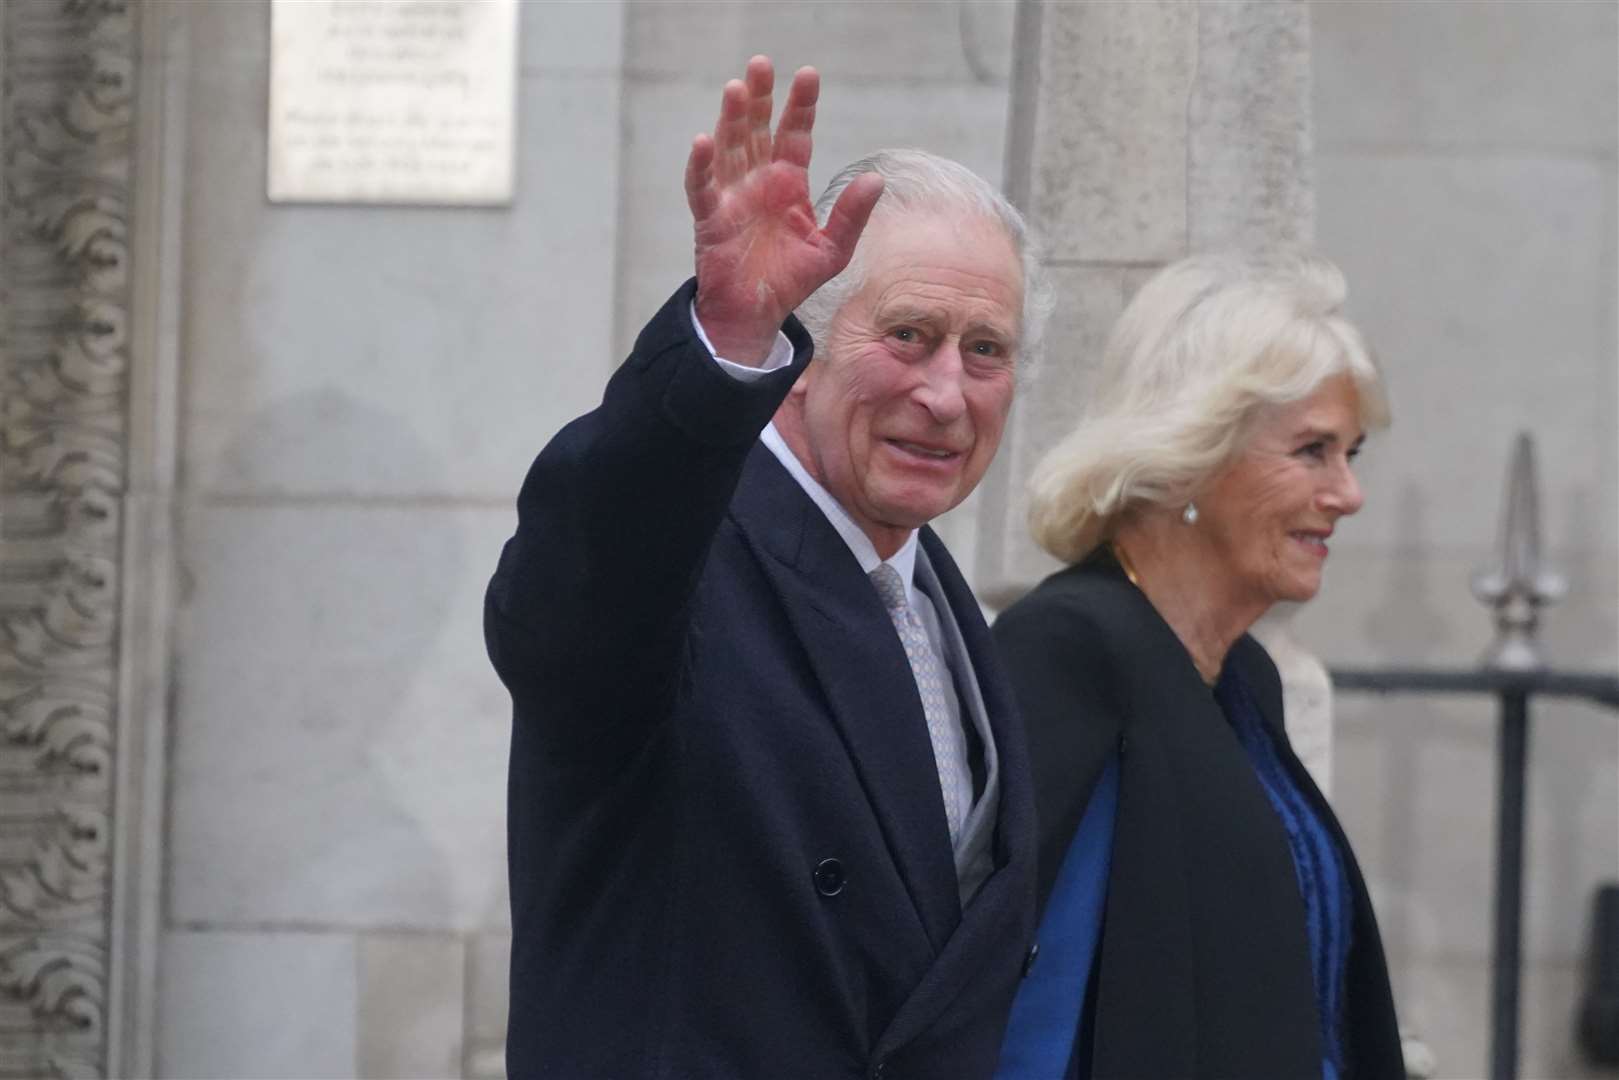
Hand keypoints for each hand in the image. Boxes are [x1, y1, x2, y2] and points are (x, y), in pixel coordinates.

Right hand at [685, 56, 884, 363]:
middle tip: (761, 64)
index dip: (800, 105)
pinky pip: (703, 188)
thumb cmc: (791, 280)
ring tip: (736, 88)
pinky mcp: (711, 219)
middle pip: (756, 130)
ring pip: (729, 149)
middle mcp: (758, 182)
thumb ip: (851, 215)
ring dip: (731, 120)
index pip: (794, 134)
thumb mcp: (832, 249)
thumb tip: (876, 179)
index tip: (808, 74)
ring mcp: (732, 197)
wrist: (757, 315)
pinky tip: (703, 142)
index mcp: (788, 183)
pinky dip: (701, 166)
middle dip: (759, 98)